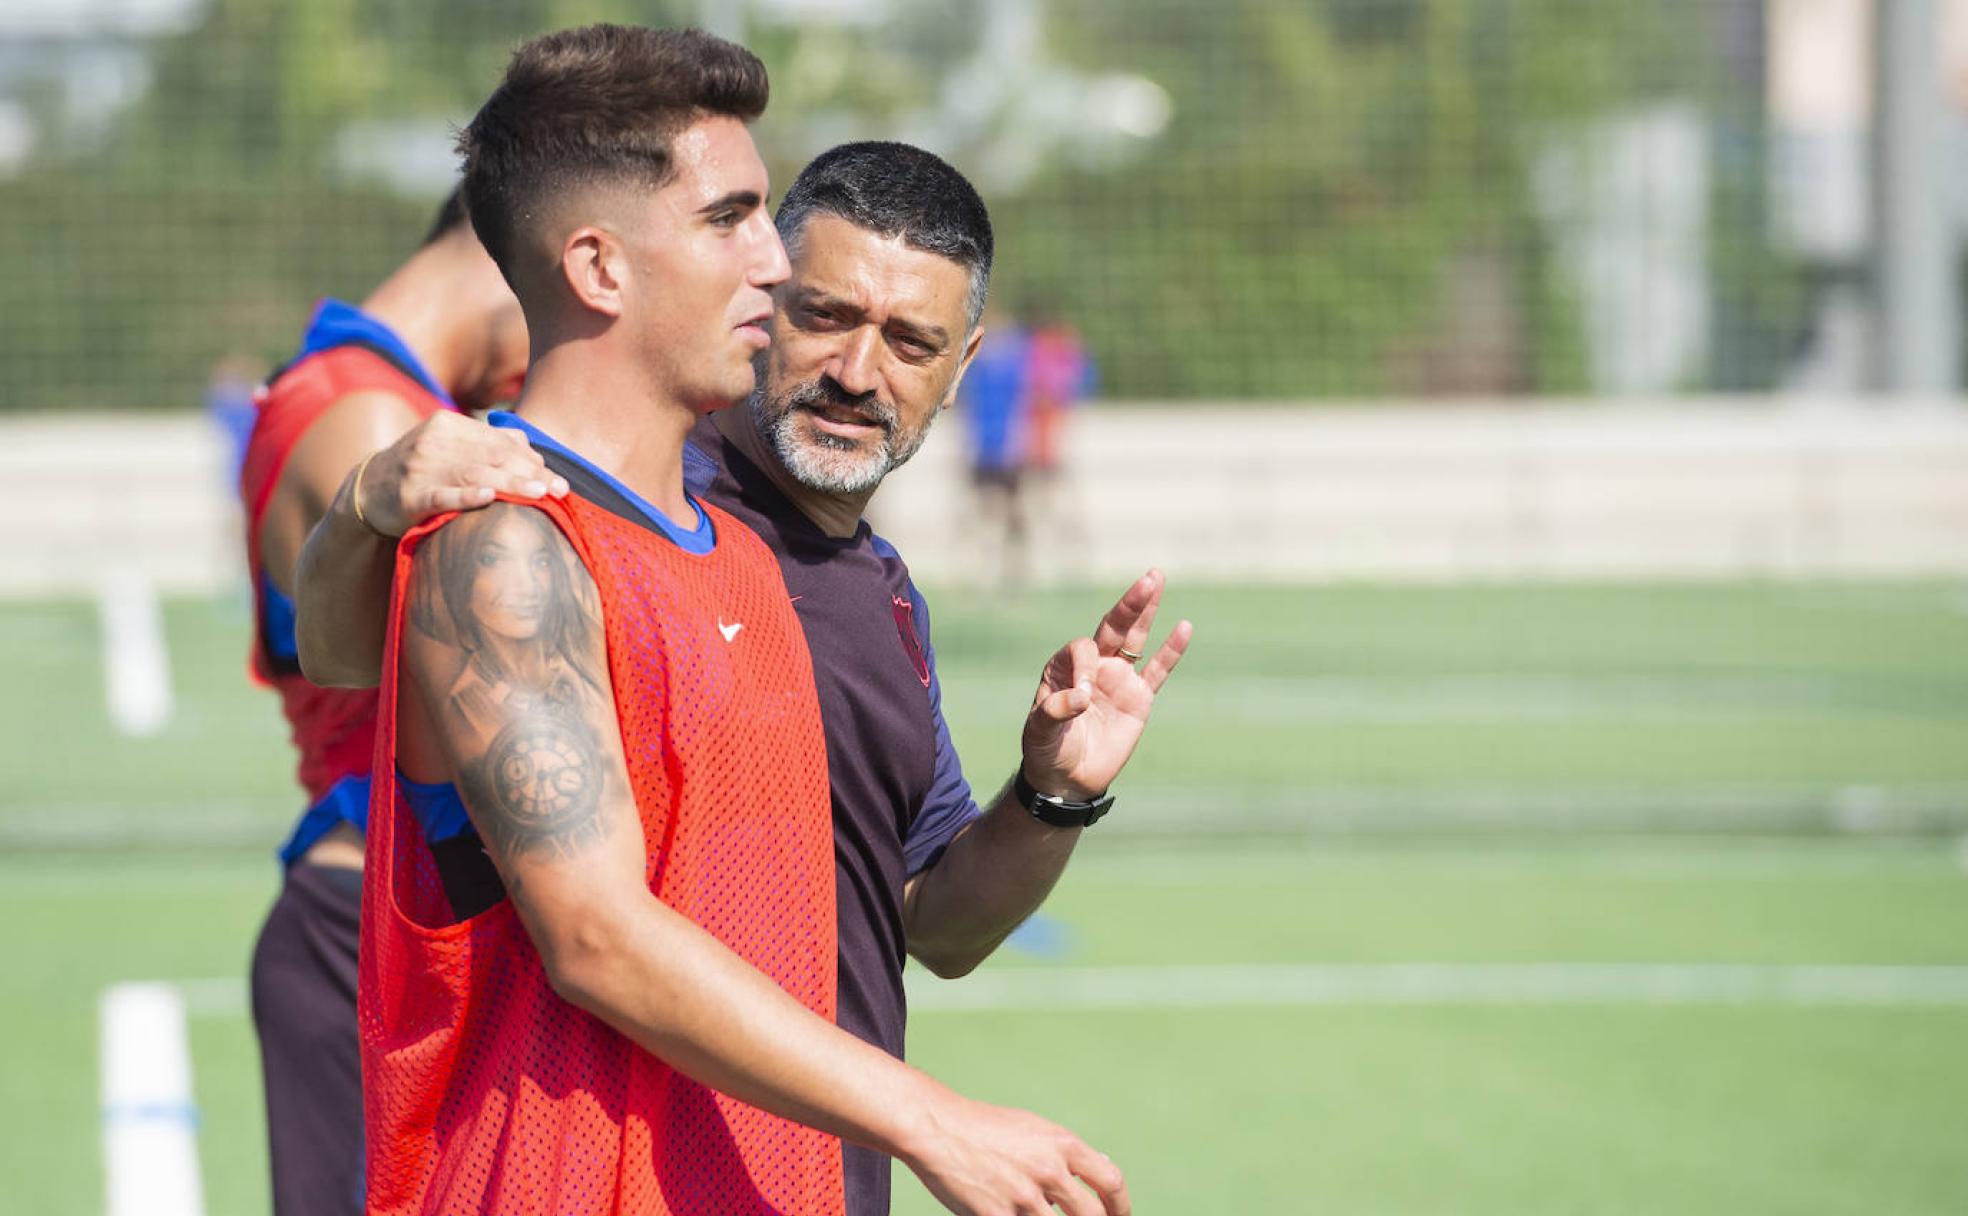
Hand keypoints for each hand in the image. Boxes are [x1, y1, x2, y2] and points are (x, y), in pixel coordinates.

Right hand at [354, 412, 566, 536]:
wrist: (367, 491)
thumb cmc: (422, 469)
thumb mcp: (450, 446)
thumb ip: (487, 443)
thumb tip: (530, 447)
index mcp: (448, 424)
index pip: (499, 441)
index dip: (532, 460)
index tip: (559, 481)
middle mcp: (433, 441)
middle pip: (491, 456)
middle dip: (529, 473)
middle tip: (559, 490)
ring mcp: (419, 468)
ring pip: (473, 474)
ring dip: (509, 483)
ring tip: (538, 493)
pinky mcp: (408, 496)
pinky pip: (441, 496)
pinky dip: (465, 496)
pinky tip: (488, 497)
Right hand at [903, 1092, 1129, 1215]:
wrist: (937, 1129)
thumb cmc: (986, 1128)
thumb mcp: (1034, 1129)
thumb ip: (1067, 1152)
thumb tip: (1104, 1168)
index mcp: (1062, 1144)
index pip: (1111, 1182)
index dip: (1121, 1207)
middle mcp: (1048, 1170)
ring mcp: (1024, 1197)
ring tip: (1032, 1211)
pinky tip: (1008, 1212)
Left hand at [1020, 569, 1191, 801]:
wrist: (1067, 778)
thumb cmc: (1047, 750)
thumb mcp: (1040, 732)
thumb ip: (1055, 711)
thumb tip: (1081, 697)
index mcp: (1064, 667)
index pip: (1082, 650)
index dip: (1084, 668)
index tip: (1081, 699)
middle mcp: (1093, 666)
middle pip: (1114, 627)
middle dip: (1130, 604)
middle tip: (1150, 577)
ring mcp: (1118, 679)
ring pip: (1136, 639)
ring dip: (1146, 611)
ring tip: (1157, 579)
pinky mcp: (1139, 698)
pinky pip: (1158, 671)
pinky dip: (1171, 651)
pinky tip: (1184, 627)